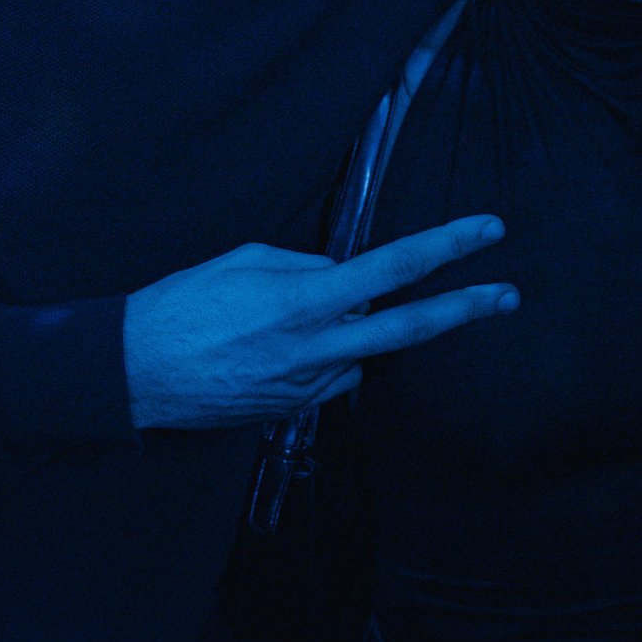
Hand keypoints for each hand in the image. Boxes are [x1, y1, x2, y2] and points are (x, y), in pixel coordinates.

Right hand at [122, 215, 517, 430]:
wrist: (132, 375)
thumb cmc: (180, 306)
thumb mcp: (242, 260)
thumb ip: (303, 265)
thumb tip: (343, 272)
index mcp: (303, 301)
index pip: (393, 268)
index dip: (447, 246)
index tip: (487, 231)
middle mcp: (314, 348)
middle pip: (410, 329)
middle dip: (466, 308)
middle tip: (509, 295)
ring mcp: (307, 385)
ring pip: (366, 352)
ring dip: (361, 331)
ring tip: (293, 319)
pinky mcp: (293, 410)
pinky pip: (333, 376)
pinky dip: (329, 356)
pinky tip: (287, 348)